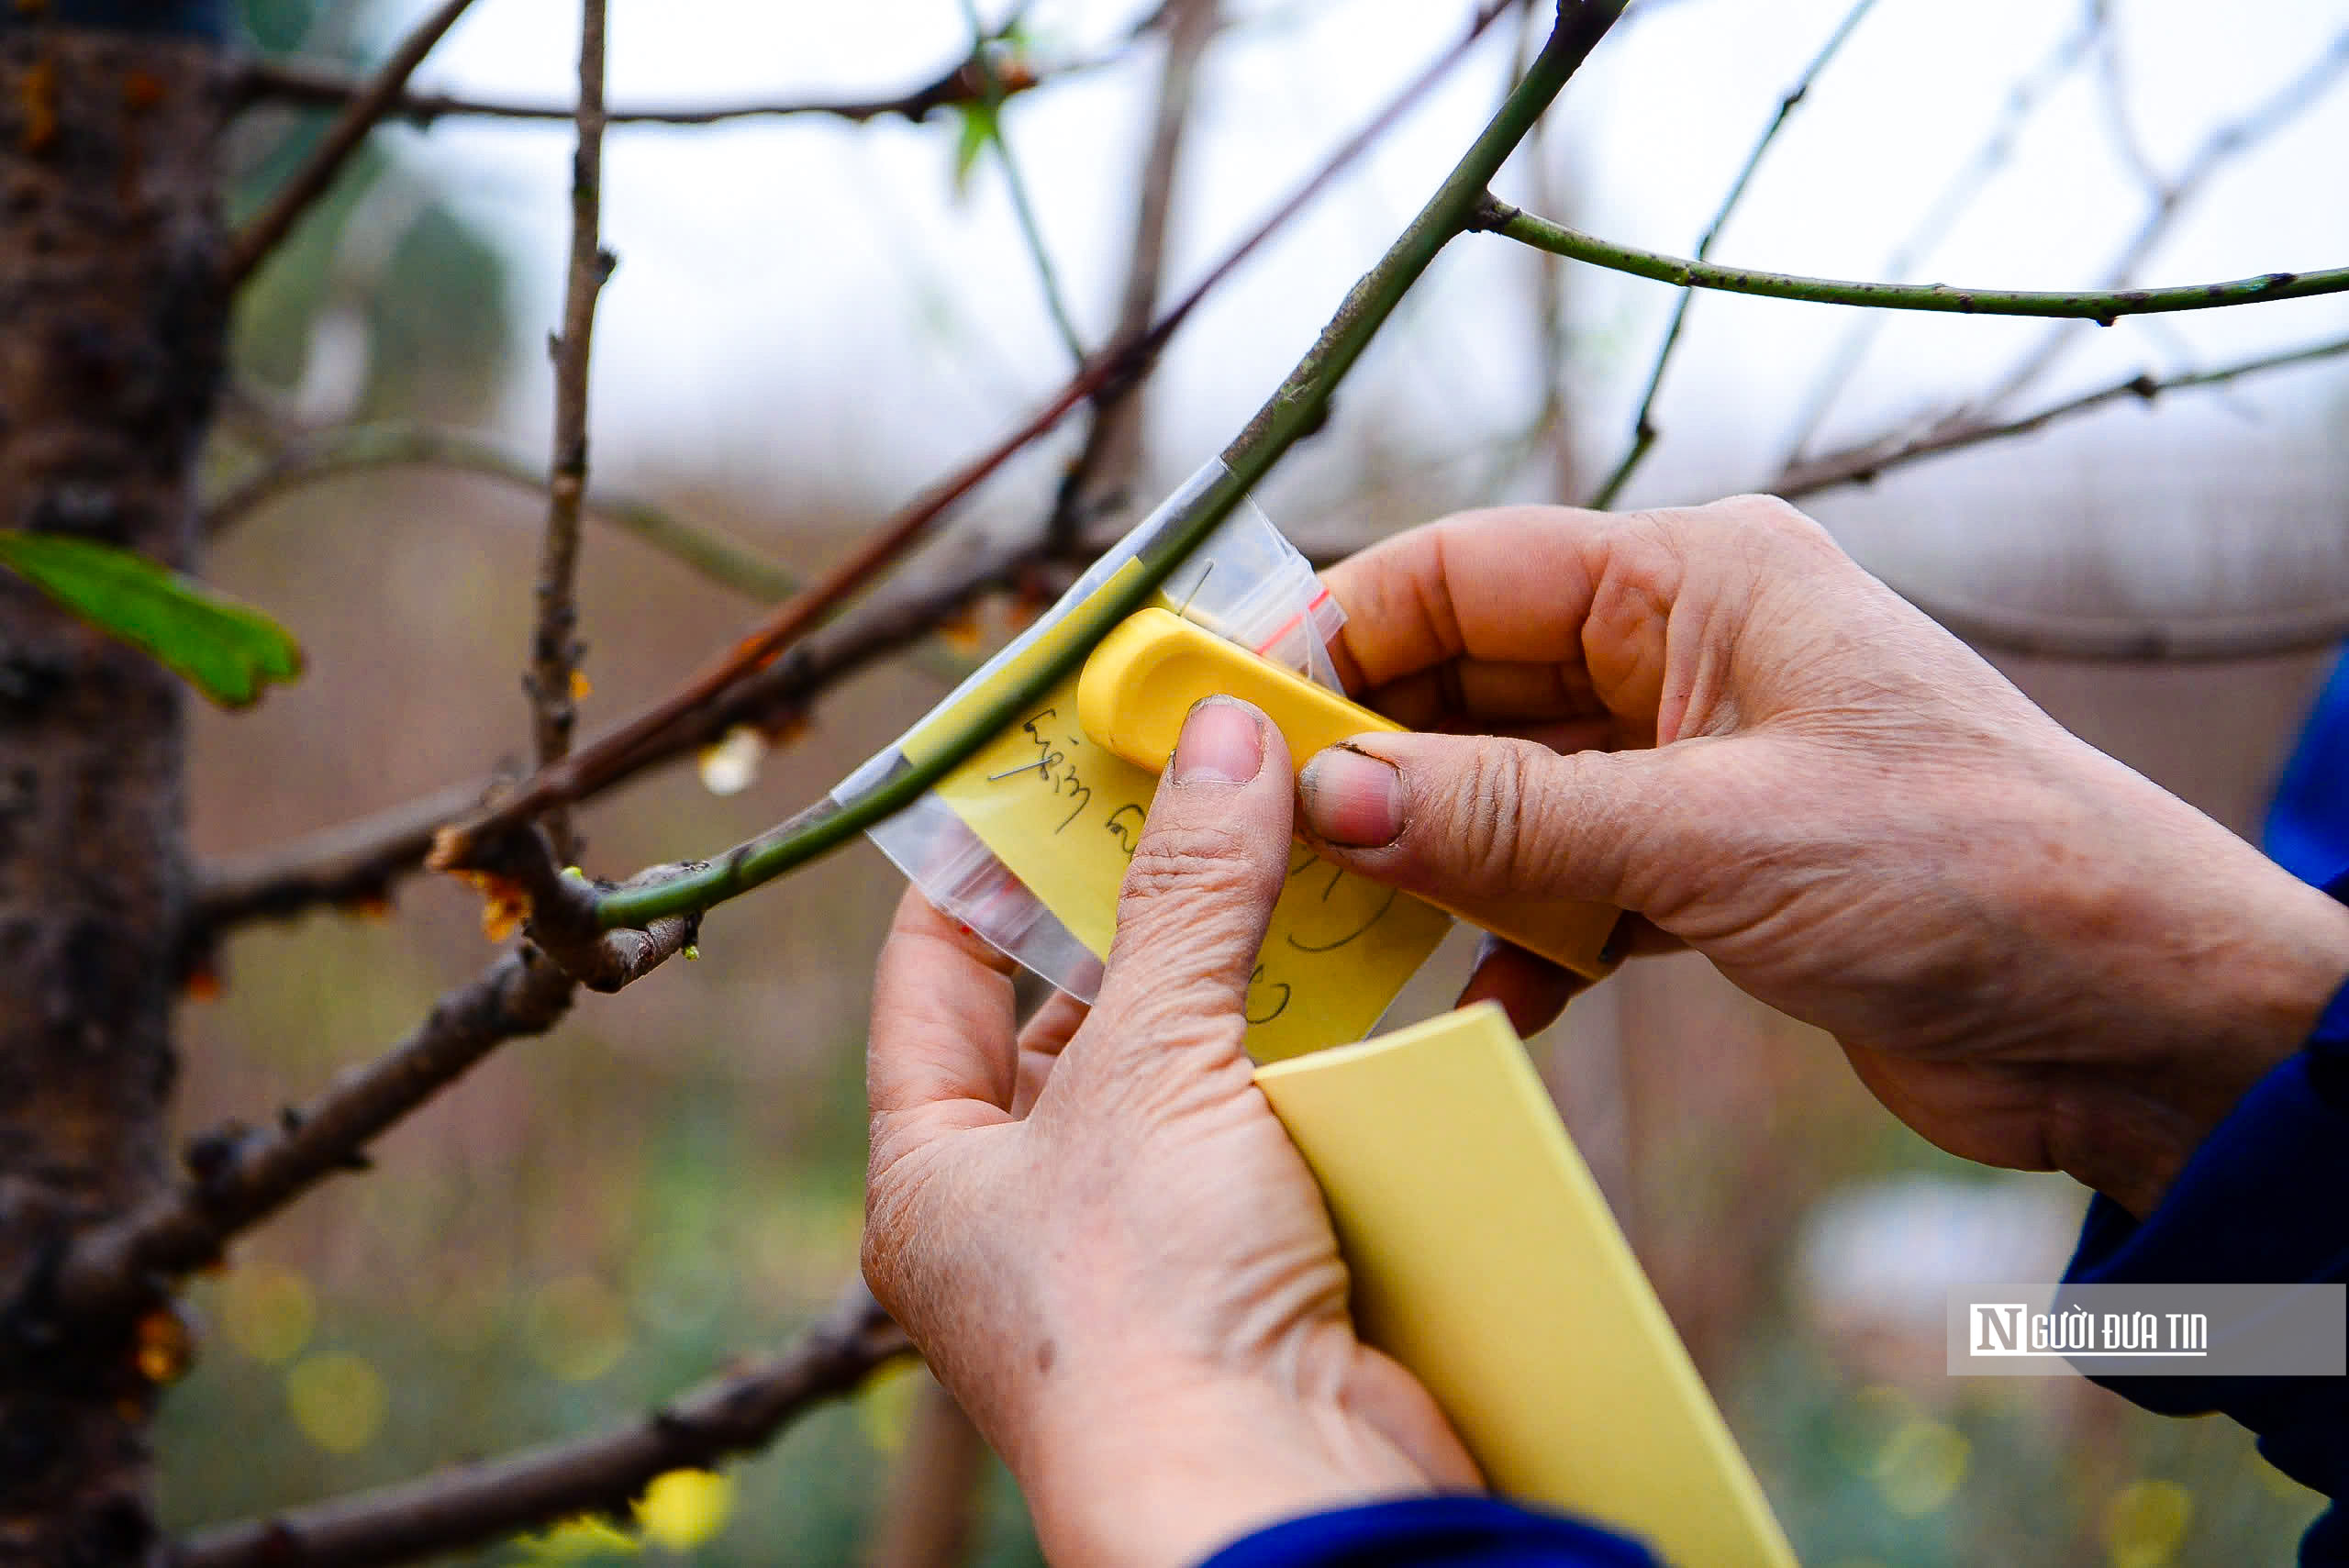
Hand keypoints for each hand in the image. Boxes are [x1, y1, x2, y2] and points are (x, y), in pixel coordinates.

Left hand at [864, 697, 1476, 1567]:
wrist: (1280, 1497)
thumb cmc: (1150, 1305)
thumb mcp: (1152, 1067)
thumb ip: (1189, 897)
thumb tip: (1222, 738)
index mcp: (937, 1173)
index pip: (935, 975)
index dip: (981, 861)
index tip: (1044, 763)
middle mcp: (1028, 1215)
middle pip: (1077, 1018)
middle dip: (1146, 910)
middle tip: (1207, 785)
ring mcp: (1148, 1250)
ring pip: (1193, 1068)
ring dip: (1249, 975)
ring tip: (1295, 852)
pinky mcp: (1258, 1273)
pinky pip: (1280, 1131)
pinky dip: (1320, 1058)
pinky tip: (1366, 975)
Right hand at [1297, 496, 2348, 1216]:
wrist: (2133, 1016)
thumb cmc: (1968, 870)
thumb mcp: (1714, 836)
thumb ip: (1512, 820)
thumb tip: (1329, 798)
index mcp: (1697, 580)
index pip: (1464, 572)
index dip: (1338, 631)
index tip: (1233, 709)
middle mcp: (1686, 655)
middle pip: (1471, 681)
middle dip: (1368, 755)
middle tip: (1255, 829)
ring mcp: (1695, 765)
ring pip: (1508, 791)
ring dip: (1433, 857)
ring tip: (1337, 923)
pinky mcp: (1708, 870)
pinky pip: (1566, 886)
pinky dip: (1517, 940)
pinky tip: (1478, 1002)